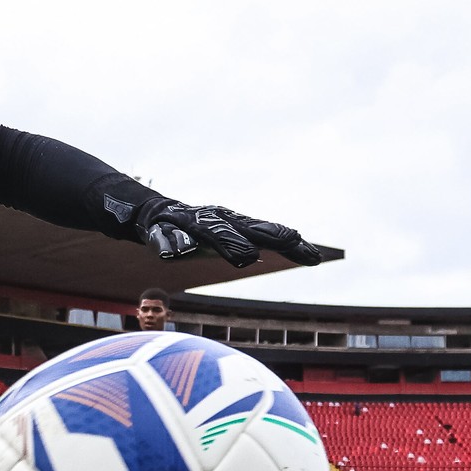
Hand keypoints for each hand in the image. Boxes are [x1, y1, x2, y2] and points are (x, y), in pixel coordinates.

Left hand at [132, 200, 326, 267]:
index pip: (218, 234)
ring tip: (313, 255)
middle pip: (251, 228)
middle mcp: (223, 218)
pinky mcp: (242, 226)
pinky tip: (307, 253)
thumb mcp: (157, 235)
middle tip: (296, 245)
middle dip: (274, 237)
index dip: (231, 245)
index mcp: (200, 221)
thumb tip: (172, 252)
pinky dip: (288, 242)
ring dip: (289, 242)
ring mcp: (235, 221)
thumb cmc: (160, 228)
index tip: (247, 258)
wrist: (164, 212)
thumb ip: (166, 242)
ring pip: (265, 230)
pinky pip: (268, 234)